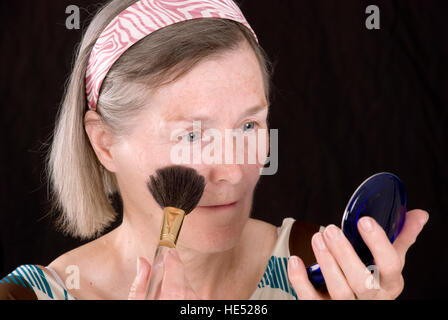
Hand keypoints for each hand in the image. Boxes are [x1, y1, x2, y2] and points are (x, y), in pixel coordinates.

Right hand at [128, 248, 197, 299]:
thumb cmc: (146, 316)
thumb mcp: (138, 302)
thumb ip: (140, 284)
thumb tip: (142, 262)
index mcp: (174, 293)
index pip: (175, 265)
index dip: (170, 256)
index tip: (167, 251)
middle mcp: (188, 296)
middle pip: (180, 275)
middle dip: (169, 275)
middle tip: (158, 284)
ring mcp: (196, 300)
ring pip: (186, 285)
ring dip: (176, 287)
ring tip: (164, 297)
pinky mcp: (198, 304)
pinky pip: (190, 294)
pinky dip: (182, 295)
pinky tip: (171, 301)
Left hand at [287, 209, 428, 299]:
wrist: (357, 303)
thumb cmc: (373, 279)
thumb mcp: (389, 262)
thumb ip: (401, 238)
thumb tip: (419, 214)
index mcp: (390, 283)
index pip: (390, 266)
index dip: (378, 243)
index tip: (364, 221)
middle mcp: (372, 299)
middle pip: (362, 281)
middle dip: (345, 253)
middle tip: (331, 229)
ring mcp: (348, 306)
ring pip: (339, 291)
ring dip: (326, 263)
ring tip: (317, 238)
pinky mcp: (324, 308)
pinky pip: (311, 299)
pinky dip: (300, 280)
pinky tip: (296, 260)